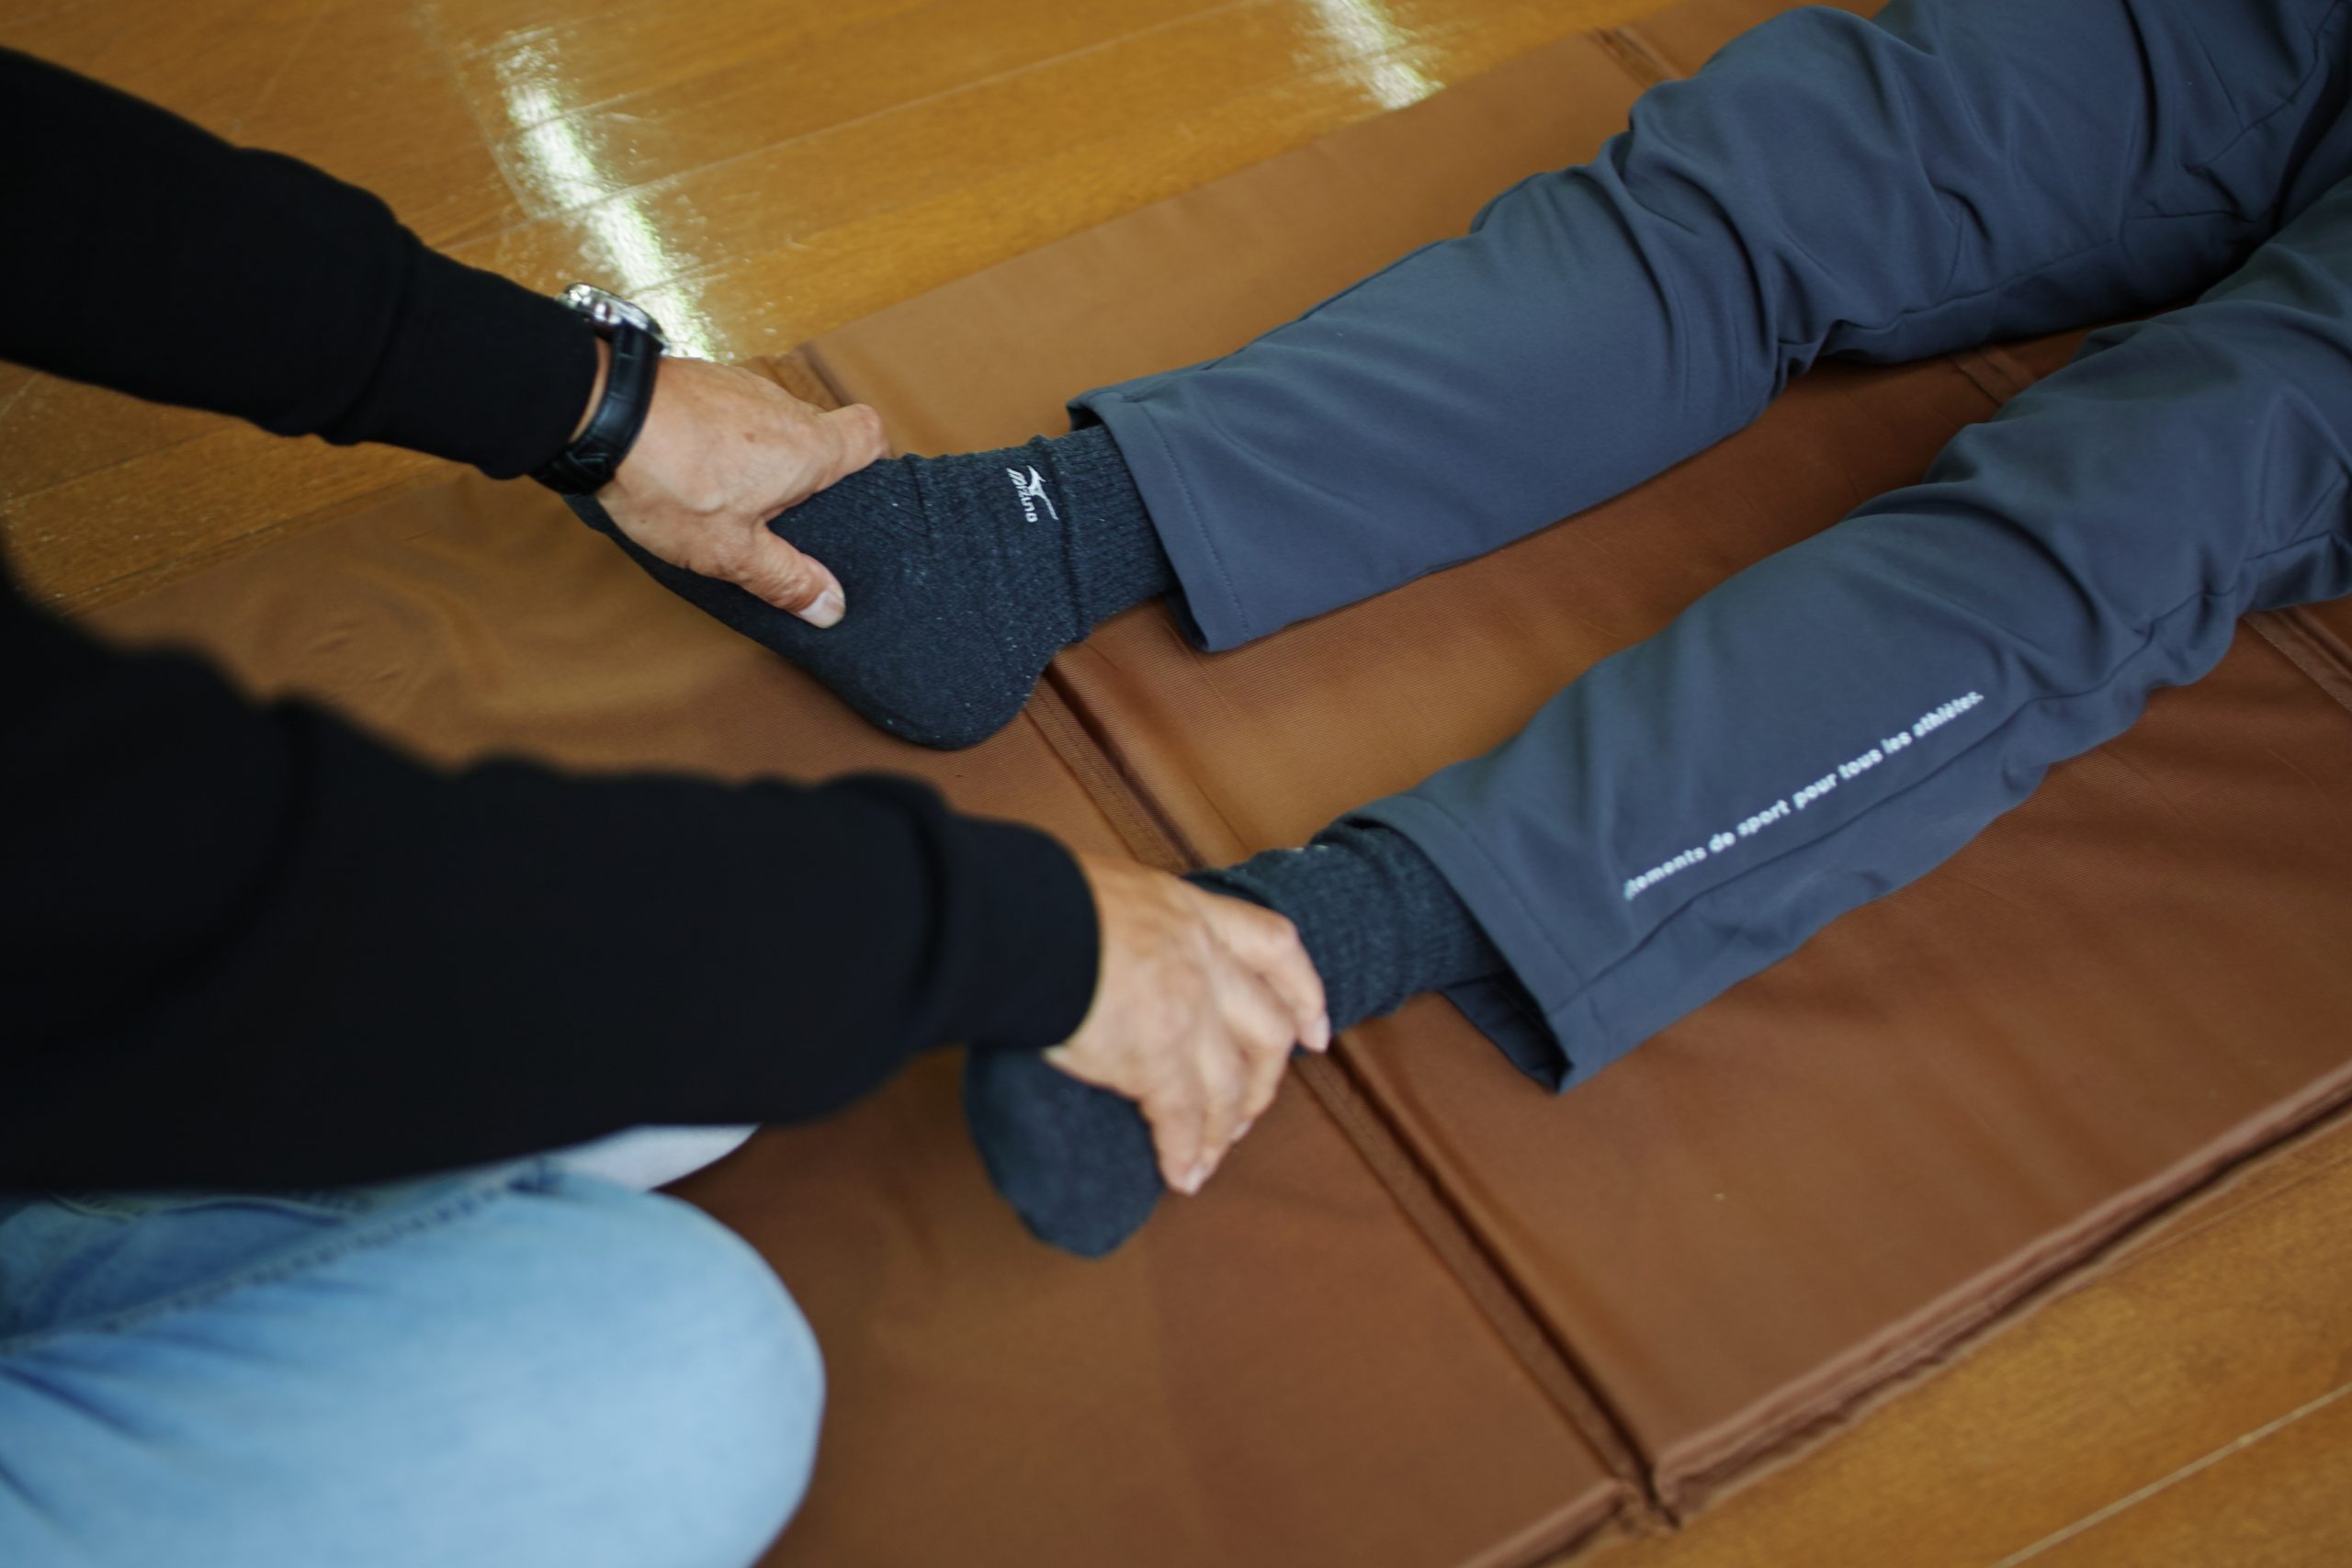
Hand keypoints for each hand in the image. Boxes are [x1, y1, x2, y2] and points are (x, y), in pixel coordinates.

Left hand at [593, 351, 888, 626]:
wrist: (601, 414)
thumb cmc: (670, 479)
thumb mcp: (731, 551)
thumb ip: (785, 579)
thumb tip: (830, 606)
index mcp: (808, 447)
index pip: (870, 434)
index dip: (870, 462)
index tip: (853, 492)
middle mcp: (783, 408)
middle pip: (818, 435)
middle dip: (804, 475)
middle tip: (775, 517)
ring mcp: (741, 387)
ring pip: (771, 425)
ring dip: (758, 457)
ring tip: (722, 495)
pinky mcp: (703, 380)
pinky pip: (731, 413)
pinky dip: (721, 438)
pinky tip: (688, 467)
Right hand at [1045, 854, 1330, 1195]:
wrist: (1013, 919)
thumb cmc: (1038, 898)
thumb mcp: (1109, 890)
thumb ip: (1133, 924)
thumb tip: (1107, 949)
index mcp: (1193, 912)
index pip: (1276, 947)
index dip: (1305, 993)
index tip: (1315, 1033)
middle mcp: (1204, 962)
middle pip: (1266, 1030)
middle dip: (1265, 1080)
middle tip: (1248, 1111)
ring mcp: (1186, 1013)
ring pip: (1229, 1086)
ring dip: (1222, 1129)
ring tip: (1207, 1158)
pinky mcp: (1154, 1061)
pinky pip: (1180, 1120)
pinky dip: (1183, 1153)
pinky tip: (1180, 1176)